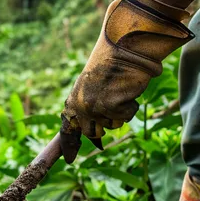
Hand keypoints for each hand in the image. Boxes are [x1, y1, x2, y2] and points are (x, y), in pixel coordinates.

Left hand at [60, 0, 192, 162]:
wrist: (125, 40)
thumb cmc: (114, 58)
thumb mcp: (96, 84)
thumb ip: (89, 105)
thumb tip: (91, 132)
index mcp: (74, 98)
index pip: (67, 128)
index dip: (68, 145)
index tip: (70, 160)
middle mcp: (80, 104)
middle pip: (94, 133)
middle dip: (104, 128)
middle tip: (112, 114)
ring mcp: (95, 106)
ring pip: (112, 125)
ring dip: (120, 112)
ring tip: (122, 90)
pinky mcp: (112, 104)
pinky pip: (126, 116)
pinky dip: (131, 105)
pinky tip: (129, 88)